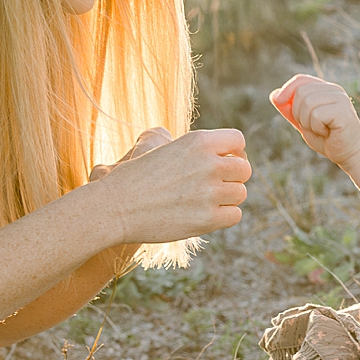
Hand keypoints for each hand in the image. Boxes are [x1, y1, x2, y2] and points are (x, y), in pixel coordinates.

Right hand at [91, 127, 248, 243]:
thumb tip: (208, 147)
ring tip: (204, 201)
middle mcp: (208, 163)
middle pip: (244, 169)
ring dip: (227, 199)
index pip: (238, 140)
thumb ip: (186, 144)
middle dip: (232, 178)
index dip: (234, 152)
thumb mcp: (158, 147)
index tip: (223, 162)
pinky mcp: (207, 219)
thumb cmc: (132, 179)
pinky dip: (223, 216)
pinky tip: (205, 215)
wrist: (114, 207)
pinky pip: (235, 215)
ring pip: (241, 194)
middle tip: (213, 186)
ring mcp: (210, 192)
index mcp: (198, 141)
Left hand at [271, 75, 359, 165]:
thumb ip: (291, 110)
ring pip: (307, 103)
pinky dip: (317, 128)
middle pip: (301, 92)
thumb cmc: (327, 139)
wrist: (349, 154)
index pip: (301, 80)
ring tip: (321, 130)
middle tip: (312, 126)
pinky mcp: (344, 111)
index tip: (278, 101)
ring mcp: (340, 99)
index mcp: (325, 89)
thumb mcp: (304, 123)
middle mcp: (334, 90)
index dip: (286, 89)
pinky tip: (328, 132)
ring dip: (308, 122)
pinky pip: (317, 115)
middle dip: (298, 113)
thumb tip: (275, 95)